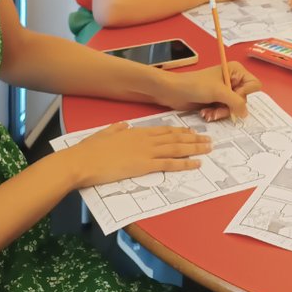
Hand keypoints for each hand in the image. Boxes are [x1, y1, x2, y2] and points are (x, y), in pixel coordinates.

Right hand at [68, 120, 211, 187]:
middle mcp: (145, 139)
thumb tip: (123, 125)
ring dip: (195, 148)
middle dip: (193, 138)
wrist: (83, 161)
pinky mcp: (144, 165)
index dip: (179, 130)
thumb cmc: (90, 149)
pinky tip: (196, 163)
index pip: (164, 130)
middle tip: (208, 139)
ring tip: (208, 148)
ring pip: (177, 148)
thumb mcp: (105, 133)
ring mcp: (146, 151)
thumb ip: (116, 129)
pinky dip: (185, 163)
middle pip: (175, 137)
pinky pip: (170, 164)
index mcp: (136, 131)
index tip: (191, 131)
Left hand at [167, 61, 261, 121]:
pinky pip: (225, 111)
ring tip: (208, 113)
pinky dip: (216, 114)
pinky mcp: (217, 100)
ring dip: (221, 112)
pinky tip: (206, 113)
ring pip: (234, 108)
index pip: (253, 85)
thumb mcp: (218, 92)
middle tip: (217, 108)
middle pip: (243, 99)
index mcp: (236, 70)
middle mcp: (232, 80)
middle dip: (230, 107)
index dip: (244, 94)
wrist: (174, 91)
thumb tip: (246, 114)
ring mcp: (225, 91)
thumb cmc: (195, 85)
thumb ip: (236, 102)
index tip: (231, 96)